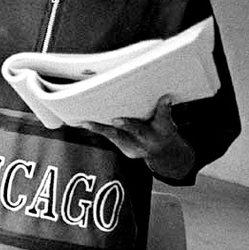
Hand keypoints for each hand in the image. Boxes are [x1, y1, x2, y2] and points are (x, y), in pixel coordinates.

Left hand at [79, 96, 193, 177]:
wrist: (164, 152)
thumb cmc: (164, 132)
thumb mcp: (167, 123)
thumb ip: (164, 111)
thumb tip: (165, 97)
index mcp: (152, 137)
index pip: (139, 130)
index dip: (128, 125)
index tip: (115, 120)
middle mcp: (139, 145)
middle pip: (119, 136)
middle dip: (103, 129)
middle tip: (88, 123)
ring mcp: (130, 148)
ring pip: (111, 137)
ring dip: (96, 128)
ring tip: (82, 121)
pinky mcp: (123, 149)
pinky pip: (109, 137)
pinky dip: (97, 129)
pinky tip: (84, 122)